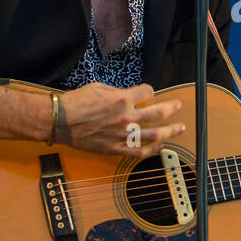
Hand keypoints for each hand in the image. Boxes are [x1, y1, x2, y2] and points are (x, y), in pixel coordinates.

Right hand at [55, 83, 184, 157]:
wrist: (60, 121)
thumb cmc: (77, 102)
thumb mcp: (99, 87)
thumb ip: (118, 92)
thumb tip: (129, 95)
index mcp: (123, 99)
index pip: (148, 92)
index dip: (149, 91)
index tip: (148, 93)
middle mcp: (126, 117)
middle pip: (159, 113)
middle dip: (171, 108)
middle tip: (178, 106)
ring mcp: (123, 135)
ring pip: (154, 134)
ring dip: (170, 131)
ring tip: (180, 128)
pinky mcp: (116, 148)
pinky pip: (139, 152)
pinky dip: (152, 150)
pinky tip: (161, 147)